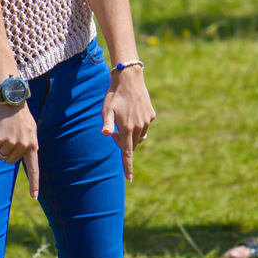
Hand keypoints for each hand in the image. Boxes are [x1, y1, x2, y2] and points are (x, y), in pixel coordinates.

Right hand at [0, 103, 38, 197]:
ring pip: (0, 155)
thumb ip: (28, 145)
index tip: (34, 197)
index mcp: (33, 145)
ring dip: (0, 145)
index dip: (33, 183)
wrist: (12, 101)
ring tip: (6, 130)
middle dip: (7, 151)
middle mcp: (23, 146)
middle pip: (9, 161)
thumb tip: (22, 158)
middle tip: (10, 135)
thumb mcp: (30, 131)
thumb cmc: (21, 117)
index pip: (33, 168)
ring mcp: (11, 143)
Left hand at [102, 67, 154, 181]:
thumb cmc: (114, 94)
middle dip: (123, 143)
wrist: (129, 78)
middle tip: (114, 130)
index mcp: (127, 128)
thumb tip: (106, 135)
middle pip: (132, 145)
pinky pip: (144, 126)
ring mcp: (147, 121)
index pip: (127, 152)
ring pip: (139, 136)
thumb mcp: (106, 109)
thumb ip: (107, 124)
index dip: (127, 166)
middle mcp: (139, 126)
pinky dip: (138, 125)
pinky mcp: (151, 115)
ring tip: (122, 121)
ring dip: (131, 135)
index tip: (129, 178)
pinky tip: (131, 112)